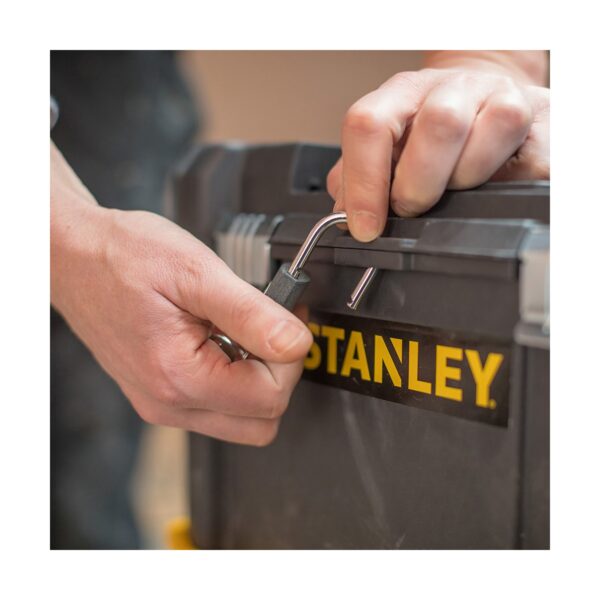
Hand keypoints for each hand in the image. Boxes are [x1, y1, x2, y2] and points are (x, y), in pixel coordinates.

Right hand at [51, 145, 311, 445]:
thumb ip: (251, 313)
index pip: (271, 399)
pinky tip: (219, 336)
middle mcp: (169, 404)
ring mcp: (163, 404)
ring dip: (256, 375)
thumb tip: (297, 344)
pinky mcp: (162, 394)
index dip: (290, 357)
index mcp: (179, 378)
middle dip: (278, 373)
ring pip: (243, 418)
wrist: (73, 255)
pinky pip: (218, 404)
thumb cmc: (123, 256)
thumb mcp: (195, 273)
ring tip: (237, 327)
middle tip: (266, 326)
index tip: (284, 319)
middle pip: (262, 420)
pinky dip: (234, 376)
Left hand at [328, 56, 548, 241]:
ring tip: (457, 188)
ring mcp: (499, 96)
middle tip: (415, 207)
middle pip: (438, 125)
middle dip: (419, 186)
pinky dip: (505, 185)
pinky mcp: (539, 118)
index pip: (370, 124)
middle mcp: (450, 87)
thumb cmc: (428, 135)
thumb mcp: (386, 150)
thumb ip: (356, 180)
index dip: (364, 183)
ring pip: (487, 136)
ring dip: (464, 181)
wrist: (486, 100)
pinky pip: (528, 162)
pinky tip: (493, 183)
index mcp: (402, 94)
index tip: (366, 227)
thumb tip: (345, 216)